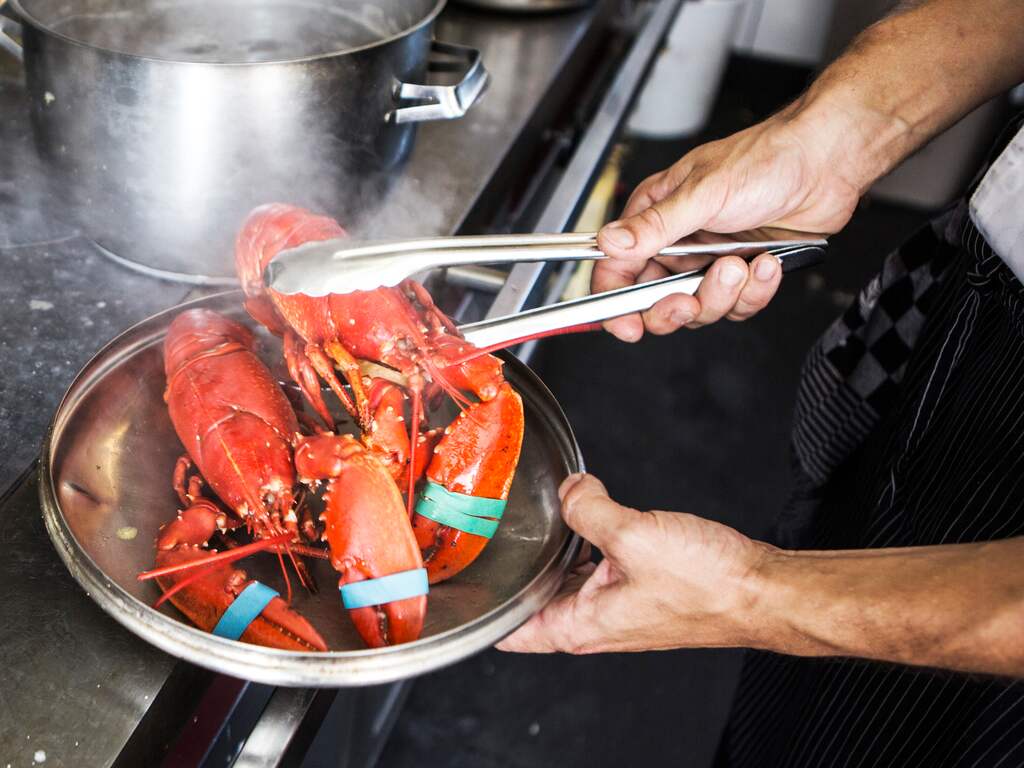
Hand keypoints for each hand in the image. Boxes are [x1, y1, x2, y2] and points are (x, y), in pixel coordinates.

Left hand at [496, 474, 773, 653]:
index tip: (462, 577)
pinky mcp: (641, 591)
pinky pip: (599, 568)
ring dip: (556, 553)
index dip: (483, 605)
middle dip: (518, 567)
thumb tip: (571, 490)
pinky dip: (588, 545)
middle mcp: (596, 625)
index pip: (510, 630)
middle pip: (536, 600)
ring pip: (568, 581)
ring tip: (541, 519)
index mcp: (580, 625)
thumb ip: (589, 508)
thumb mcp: (633, 535)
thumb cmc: (709, 585)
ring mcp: (619, 609)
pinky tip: (591, 518)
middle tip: (498, 532)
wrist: (762, 591)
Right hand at [595, 106, 862, 340]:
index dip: (617, 303)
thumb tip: (609, 243)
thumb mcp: (702, 194)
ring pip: (699, 308)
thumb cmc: (766, 159)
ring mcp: (710, 258)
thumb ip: (653, 226)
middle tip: (689, 302)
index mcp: (655, 215)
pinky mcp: (742, 271)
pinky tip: (765, 263)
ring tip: (740, 264)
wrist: (825, 162)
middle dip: (674, 308)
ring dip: (722, 295)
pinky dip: (754, 291)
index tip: (627, 325)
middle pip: (654, 300)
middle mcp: (678, 241)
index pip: (618, 269)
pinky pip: (737, 305)